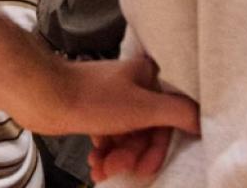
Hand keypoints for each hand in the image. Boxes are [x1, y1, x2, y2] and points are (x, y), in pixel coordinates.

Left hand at [78, 57, 199, 181]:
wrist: (42, 96)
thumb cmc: (93, 100)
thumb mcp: (143, 107)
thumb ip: (178, 113)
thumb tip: (204, 120)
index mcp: (146, 76)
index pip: (169, 117)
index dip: (160, 146)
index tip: (148, 166)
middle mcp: (131, 85)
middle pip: (147, 131)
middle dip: (134, 156)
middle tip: (120, 170)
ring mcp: (110, 99)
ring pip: (127, 137)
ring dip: (118, 159)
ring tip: (103, 170)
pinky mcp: (92, 112)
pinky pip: (108, 138)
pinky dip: (105, 154)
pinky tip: (95, 166)